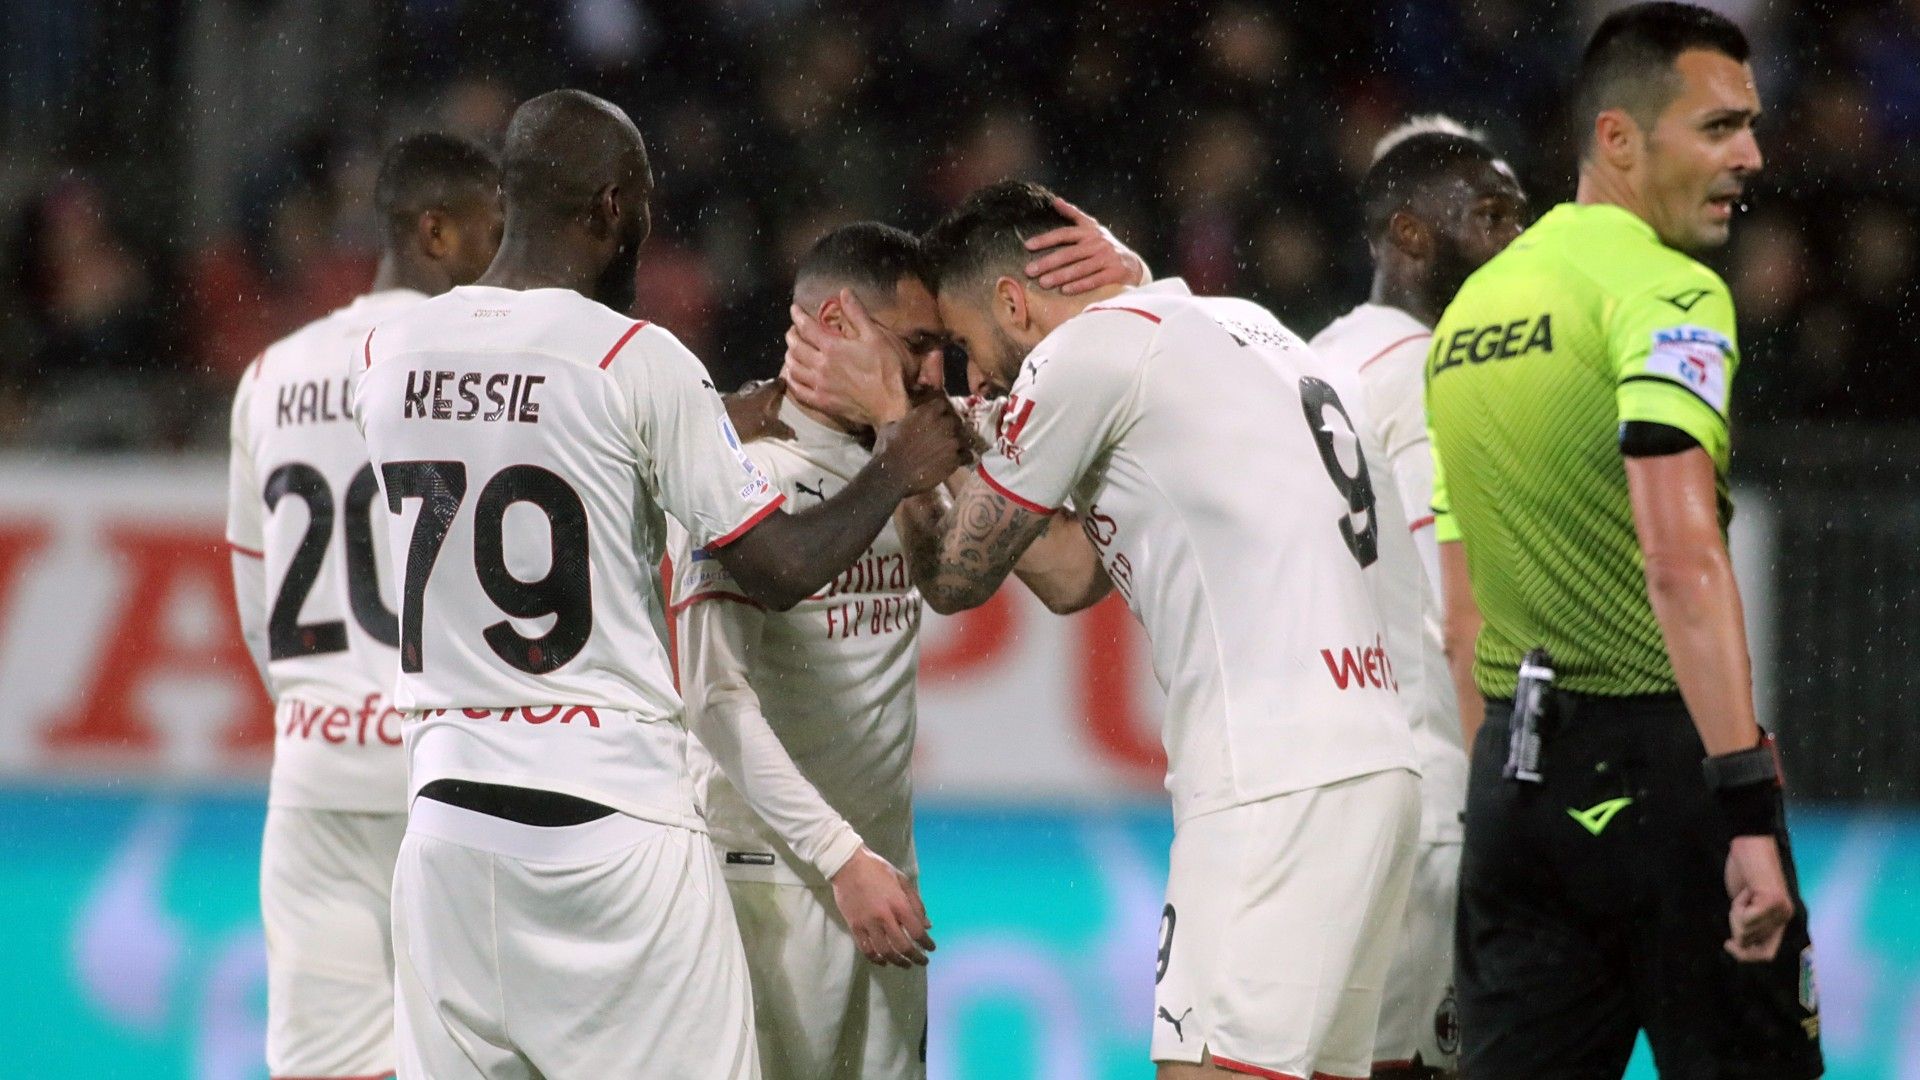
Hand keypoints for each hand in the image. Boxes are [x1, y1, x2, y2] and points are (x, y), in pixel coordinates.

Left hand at [722, 379, 793, 442]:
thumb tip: (794, 433)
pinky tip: (740, 413)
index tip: (786, 382)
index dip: (780, 384)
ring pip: (746, 394)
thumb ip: (779, 429)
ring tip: (756, 405)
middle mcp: (747, 393)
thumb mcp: (764, 427)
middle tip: (772, 394)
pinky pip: (735, 402)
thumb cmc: (742, 422)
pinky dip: (740, 406)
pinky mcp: (722, 405)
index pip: (773, 385)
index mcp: (760, 395)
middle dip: (766, 389)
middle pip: (759, 387)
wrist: (712, 423)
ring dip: (752, 397)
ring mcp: (733, 398)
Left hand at [783, 289, 911, 426]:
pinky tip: (792, 376)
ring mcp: (819, 385)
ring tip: (791, 350)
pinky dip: (791, 380)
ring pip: (794, 368)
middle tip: (793, 330)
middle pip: (796, 347)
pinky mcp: (822, 402)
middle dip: (792, 335)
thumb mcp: (876, 336)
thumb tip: (844, 292)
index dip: (798, 315)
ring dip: (789, 356)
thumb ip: (857, 314)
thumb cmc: (887, 369)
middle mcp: (820, 365)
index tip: (794, 309)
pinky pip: (799, 391)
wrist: (890, 405)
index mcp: (832, 347)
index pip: (807, 327)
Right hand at [831, 847, 935, 967]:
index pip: (917, 931)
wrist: (848, 864)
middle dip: (916, 957)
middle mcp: (884, 916)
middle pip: (902, 946)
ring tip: (905, 964)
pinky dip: (876, 959)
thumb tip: (928, 925)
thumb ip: (916, 904)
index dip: (927, 944)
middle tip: (922, 961)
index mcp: (899, 903)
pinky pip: (866, 949)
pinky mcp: (854, 926)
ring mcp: (868, 923)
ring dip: (897, 962)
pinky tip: (884, 961)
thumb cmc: (878, 870)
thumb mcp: (903, 880)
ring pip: (884, 952)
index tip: (931, 948)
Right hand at [872, 398, 970, 496]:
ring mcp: (952, 442)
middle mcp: (944, 424)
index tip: (938, 416)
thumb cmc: (887, 449)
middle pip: (956, 420)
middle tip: (945, 435)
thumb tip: (905, 422)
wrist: (893, 474)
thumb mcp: (891, 427)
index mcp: (928, 412)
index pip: (942, 403)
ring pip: (965, 437)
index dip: (940, 410)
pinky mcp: (955, 460)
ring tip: (953, 448)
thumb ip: (905, 421)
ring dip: (960, 442)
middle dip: (951, 426)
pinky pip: (967, 456)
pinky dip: (964, 458)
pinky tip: (959, 460)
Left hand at [1023, 196, 1148, 294]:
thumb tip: (1055, 201)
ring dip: (1060, 276)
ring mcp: (1107, 257)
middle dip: (1047, 262)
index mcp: (1090, 231)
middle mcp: (1098, 242)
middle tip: (1029, 270)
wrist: (1133, 264)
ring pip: (1079, 268)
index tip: (1028, 246)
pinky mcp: (1115, 272)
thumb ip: (1074, 215)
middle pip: (1069, 253)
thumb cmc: (1105, 246)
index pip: (1064, 234)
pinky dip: (1079, 285)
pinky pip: (1094, 280)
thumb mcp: (1092, 228)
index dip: (1045, 239)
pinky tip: (1065, 290)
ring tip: (1043, 283)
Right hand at [1724, 834, 1793, 961]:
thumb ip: (1747, 923)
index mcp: (1780, 919)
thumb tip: (1739, 946)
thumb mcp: (1743, 903)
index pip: (1768, 954)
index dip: (1746, 956)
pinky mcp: (1772, 902)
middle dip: (1735, 927)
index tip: (1728, 944)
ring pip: (1746, 931)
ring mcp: (1781, 911)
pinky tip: (1747, 890)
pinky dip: (1738, 905)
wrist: (1749, 843)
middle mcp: (1785, 918)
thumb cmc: (1744, 868)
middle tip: (1736, 906)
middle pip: (1751, 943)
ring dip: (1736, 912)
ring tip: (1744, 893)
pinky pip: (1745, 918)